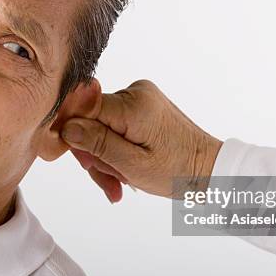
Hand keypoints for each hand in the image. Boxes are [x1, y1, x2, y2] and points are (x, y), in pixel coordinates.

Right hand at [60, 80, 221, 201]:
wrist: (209, 168)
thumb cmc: (177, 171)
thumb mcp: (133, 165)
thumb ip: (98, 143)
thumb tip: (66, 126)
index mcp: (134, 104)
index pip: (83, 109)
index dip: (74, 135)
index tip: (85, 163)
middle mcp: (136, 91)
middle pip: (91, 120)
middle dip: (95, 155)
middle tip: (111, 184)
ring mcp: (140, 97)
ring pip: (101, 126)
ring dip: (106, 158)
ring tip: (120, 184)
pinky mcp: (142, 105)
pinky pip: (115, 125)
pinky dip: (116, 149)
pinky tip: (124, 172)